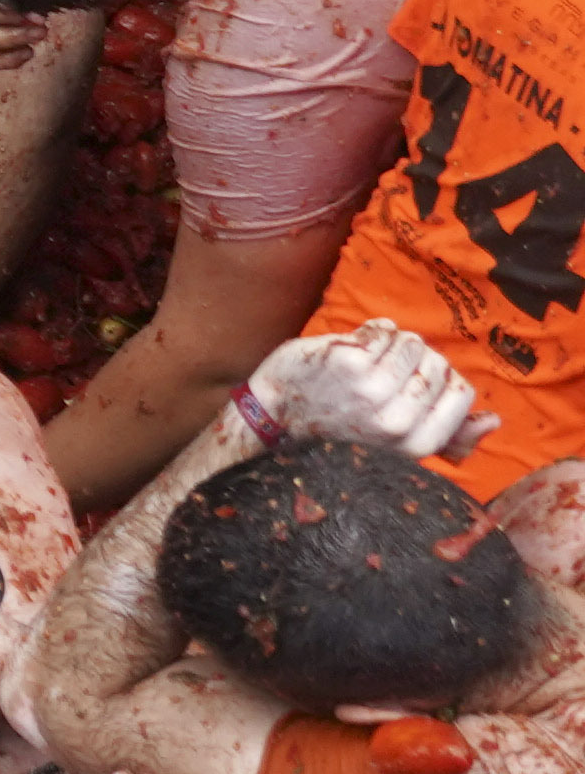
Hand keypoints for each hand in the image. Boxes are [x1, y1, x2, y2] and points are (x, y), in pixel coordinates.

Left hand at [245, 319, 502, 462]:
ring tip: (372, 356)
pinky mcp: (347, 362)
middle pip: (437, 363)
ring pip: (411, 342)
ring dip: (394, 341)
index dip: (441, 378)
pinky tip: (356, 344)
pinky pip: (382, 330)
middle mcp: (396, 421)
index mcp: (415, 443)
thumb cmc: (342, 425)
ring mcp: (371, 390)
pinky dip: (373, 329)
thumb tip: (494, 421)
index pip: (461, 392)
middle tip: (387, 367)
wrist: (279, 413)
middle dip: (417, 357)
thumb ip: (449, 434)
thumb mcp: (399, 441)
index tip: (415, 380)